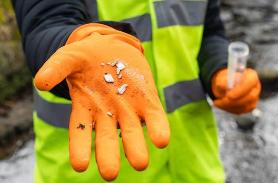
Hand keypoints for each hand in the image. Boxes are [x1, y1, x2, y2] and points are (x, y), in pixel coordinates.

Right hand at [34, 24, 169, 180]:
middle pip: (107, 138)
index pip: (80, 132)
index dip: (79, 148)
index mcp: (85, 108)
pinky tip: (161, 140)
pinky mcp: (147, 99)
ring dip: (135, 147)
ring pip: (131, 131)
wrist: (112, 46)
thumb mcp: (69, 57)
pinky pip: (154, 115)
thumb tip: (40, 83)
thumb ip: (56, 68)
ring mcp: (128, 108)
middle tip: (110, 174)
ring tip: (140, 163)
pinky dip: (157, 127)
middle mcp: (107, 114)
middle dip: (109, 156)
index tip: (80, 166)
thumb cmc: (86, 56)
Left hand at [212, 68, 260, 113]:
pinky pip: (240, 111)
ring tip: (217, 102)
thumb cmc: (224, 80)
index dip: (240, 90)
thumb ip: (222, 80)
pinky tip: (223, 104)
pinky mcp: (249, 107)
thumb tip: (220, 85)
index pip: (250, 82)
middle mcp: (255, 87)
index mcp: (251, 76)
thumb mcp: (221, 78)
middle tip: (219, 102)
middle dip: (234, 101)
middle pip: (250, 97)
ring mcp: (254, 99)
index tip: (228, 96)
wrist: (225, 86)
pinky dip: (229, 109)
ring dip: (228, 106)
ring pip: (244, 106)